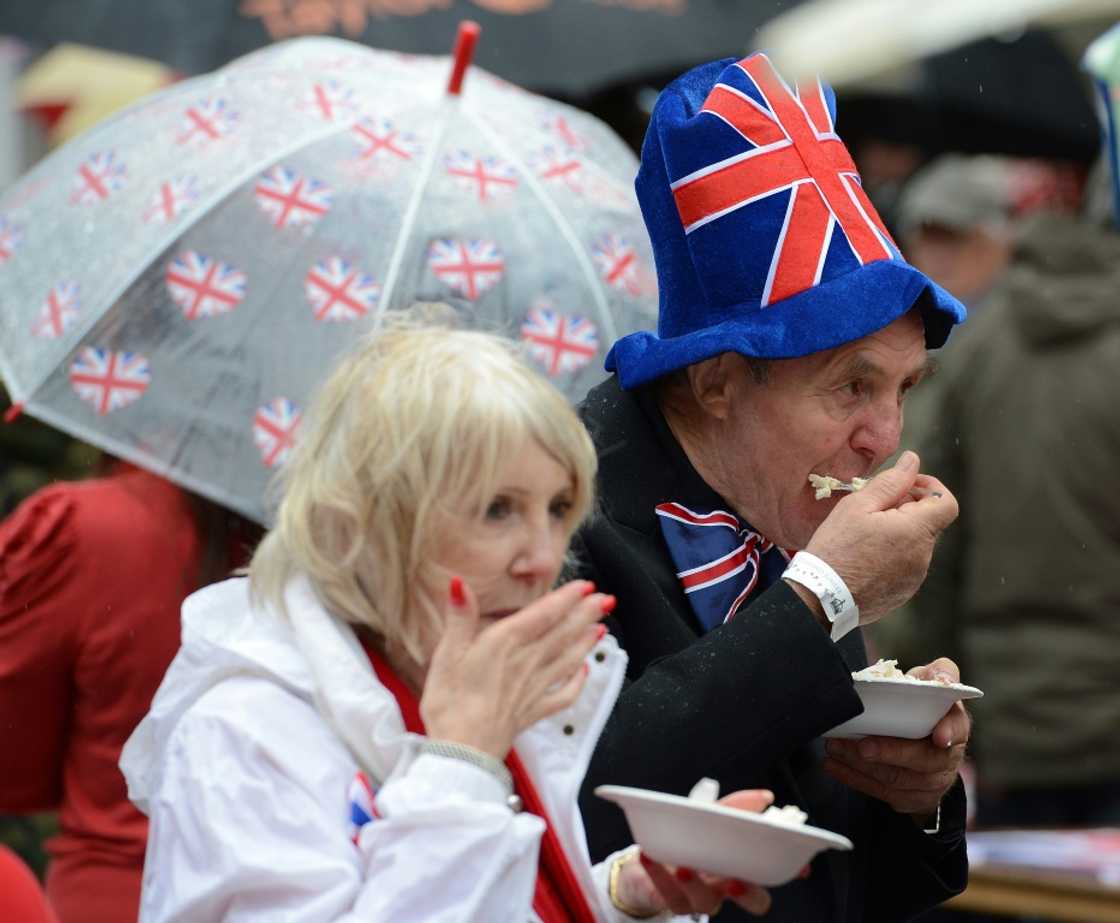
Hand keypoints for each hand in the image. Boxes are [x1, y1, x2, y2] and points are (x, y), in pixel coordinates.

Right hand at [420, 578, 608, 758]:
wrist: (462, 752)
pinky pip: (564, 695)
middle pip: (563, 633)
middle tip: (607, 600)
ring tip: (602, 627)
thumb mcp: (446, 654)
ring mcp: (534, 688)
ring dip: (587, 641)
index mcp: (506, 643)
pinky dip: (578, 682)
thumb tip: (460, 584)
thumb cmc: (450, 703)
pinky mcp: (534, 710)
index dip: (567, 598)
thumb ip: (459, 617)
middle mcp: (527, 662)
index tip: (586, 586)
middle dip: (587, 614)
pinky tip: (584, 672)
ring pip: (569, 659)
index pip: (544, 614)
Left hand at [612, 791, 777, 916]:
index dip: (789, 871)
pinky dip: (659, 875)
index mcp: (739, 865)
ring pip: (706, 902)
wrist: (647, 855)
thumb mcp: (710, 814)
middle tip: (736, 879)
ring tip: (684, 866)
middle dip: (749, 894)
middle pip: (753, 900)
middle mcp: (725, 885)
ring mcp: (700, 896)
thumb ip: (736, 807)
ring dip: (696, 884)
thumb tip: (766, 797)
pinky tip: (649, 856)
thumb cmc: (687, 836)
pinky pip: (669, 895)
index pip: (771, 874)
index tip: (800, 866)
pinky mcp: (672, 900)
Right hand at [803, 450, 958, 624]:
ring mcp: (914, 578)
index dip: (931, 488)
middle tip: (873, 508)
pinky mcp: (903, 593)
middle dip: (907, 509)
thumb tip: (912, 461)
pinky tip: (864, 557)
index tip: (907, 486)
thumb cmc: (837, 548)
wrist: (821, 597)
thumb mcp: (858, 506)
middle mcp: (923, 557)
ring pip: (915, 544)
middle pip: (928, 523)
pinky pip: (905, 566)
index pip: (946, 503)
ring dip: (898, 533)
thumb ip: (890, 482)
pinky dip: (891, 556)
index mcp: (916, 531)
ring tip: (863, 536)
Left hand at [823, 657, 970, 817]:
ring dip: (862, 765)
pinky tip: (833, 765)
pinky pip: (881, 792)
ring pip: (897, 779)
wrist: (919, 740)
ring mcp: (930, 783)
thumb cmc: (921, 704)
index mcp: (955, 726)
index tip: (939, 737)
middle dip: (890, 753)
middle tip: (862, 745)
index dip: (949, 732)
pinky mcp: (910, 798)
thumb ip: (940, 673)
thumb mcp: (931, 683)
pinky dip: (854, 778)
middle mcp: (946, 758)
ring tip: (835, 747)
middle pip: (922, 761)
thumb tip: (944, 679)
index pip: (958, 728)